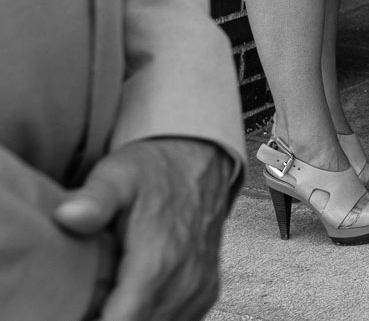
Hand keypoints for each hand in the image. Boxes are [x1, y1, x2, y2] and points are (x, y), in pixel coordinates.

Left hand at [53, 137, 237, 320]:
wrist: (200, 161)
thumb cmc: (154, 171)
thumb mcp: (118, 176)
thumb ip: (94, 200)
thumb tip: (67, 217)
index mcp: (158, 263)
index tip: (75, 313)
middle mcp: (184, 282)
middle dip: (107, 319)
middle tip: (85, 306)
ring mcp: (198, 289)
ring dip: (132, 318)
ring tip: (105, 304)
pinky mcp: (205, 292)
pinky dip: (154, 318)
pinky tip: (132, 306)